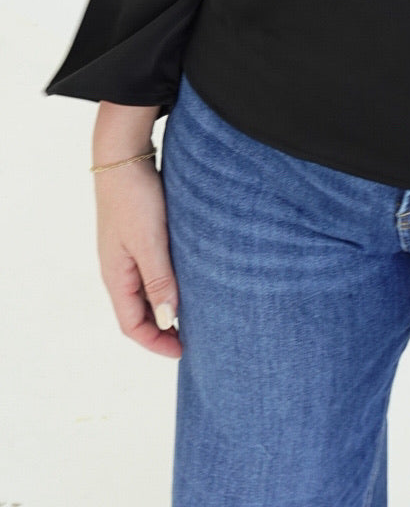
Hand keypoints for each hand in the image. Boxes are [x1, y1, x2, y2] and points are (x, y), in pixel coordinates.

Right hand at [94, 157, 183, 359]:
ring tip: (197, 312)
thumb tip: (168, 321)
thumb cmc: (135, 197)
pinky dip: (168, 283)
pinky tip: (190, 278)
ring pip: (146, 291)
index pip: (131, 325)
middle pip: (138, 312)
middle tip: (195, 337)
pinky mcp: (138, 235)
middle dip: (163, 329)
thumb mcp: (149, 242)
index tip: (184, 351)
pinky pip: (152, 270)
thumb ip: (159, 281)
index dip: (156, 343)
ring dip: (167, 305)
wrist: (123, 155)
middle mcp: (118, 269)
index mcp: (116, 276)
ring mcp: (126, 252)